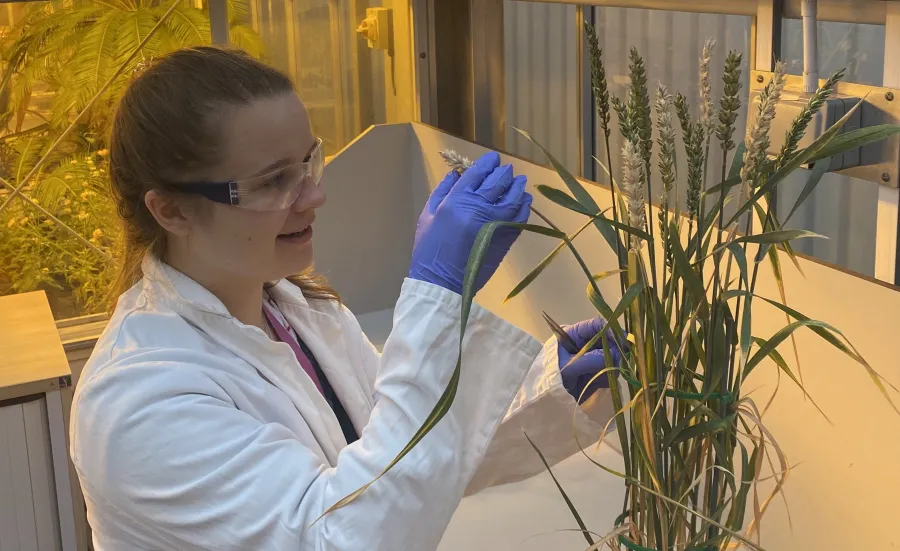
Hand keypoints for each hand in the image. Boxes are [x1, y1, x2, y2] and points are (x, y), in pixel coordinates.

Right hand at [409, 151, 532, 294]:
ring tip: (519, 182)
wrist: (441, 283)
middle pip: (498, 182)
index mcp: (456, 201)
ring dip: (518, 186)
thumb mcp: (427, 216)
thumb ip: (442, 192)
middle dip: (504, 172)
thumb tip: (456, 174)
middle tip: (506, 170)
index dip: (488, 163)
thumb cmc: (429, 250)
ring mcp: (495, 223)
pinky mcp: (505, 239)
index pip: (477, 173)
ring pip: (514, 197)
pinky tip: (524, 201)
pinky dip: (524, 207)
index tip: (493, 159)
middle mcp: (478, 208)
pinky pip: (520, 218)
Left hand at [558, 317, 622, 403]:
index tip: (623, 341)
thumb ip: (589, 359)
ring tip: (599, 376)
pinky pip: (611, 373)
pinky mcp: (597, 374)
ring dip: (612, 367)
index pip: (597, 325)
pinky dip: (609, 378)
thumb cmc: (550, 376)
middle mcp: (587, 345)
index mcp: (575, 335)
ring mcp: (594, 360)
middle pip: (610, 341)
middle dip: (615, 351)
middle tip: (617, 362)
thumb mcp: (566, 367)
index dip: (611, 330)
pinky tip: (599, 383)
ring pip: (614, 358)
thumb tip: (614, 353)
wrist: (546, 399)